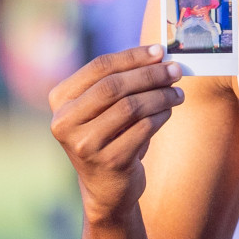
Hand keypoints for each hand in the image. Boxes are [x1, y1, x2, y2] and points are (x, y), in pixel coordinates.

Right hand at [49, 45, 185, 224]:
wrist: (107, 187)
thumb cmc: (109, 135)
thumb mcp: (103, 107)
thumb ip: (122, 80)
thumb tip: (159, 56)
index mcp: (59, 100)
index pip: (99, 67)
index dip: (133, 56)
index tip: (159, 51)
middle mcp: (64, 122)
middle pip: (114, 86)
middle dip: (150, 75)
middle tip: (176, 71)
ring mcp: (84, 145)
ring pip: (131, 107)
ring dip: (161, 96)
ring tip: (178, 94)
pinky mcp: (109, 162)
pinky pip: (144, 128)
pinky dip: (161, 115)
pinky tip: (169, 111)